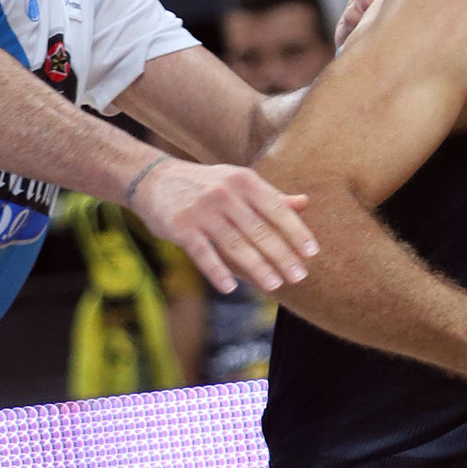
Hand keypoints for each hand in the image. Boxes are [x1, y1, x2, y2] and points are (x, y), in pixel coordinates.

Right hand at [129, 157, 318, 294]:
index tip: (312, 253)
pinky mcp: (181, 227)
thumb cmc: (206, 185)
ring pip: (235, 244)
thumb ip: (270, 197)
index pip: (277, 209)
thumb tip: (304, 204)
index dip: (296, 232)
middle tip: (300, 277)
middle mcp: (225, 194)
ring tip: (275, 285)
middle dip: (282, 256)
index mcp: (244, 181)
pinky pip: (203, 253)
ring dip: (257, 267)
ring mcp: (202, 211)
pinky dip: (217, 272)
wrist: (154, 179)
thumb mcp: (238, 183)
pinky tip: (231, 288)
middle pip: (259, 230)